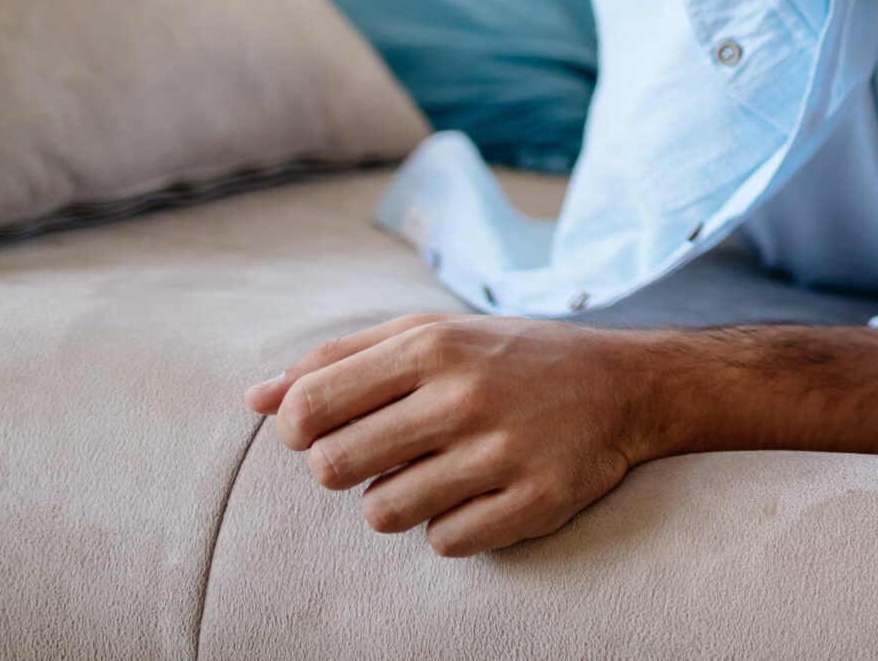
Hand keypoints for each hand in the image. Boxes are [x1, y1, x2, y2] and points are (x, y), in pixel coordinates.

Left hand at [244, 312, 663, 555]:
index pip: (309, 406)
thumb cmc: (509, 357)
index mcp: (434, 347)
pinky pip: (445, 542)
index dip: (297, 429)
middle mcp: (467, 397)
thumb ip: (340, 360)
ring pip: (382, 514)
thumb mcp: (429, 335)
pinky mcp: (537, 501)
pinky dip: (450, 526)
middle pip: (334, 467)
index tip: (322, 429)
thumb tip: (253, 399)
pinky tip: (478, 494)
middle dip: (344, 468)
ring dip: (396, 500)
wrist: (624, 384)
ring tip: (433, 474)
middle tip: (384, 452)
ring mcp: (503, 453)